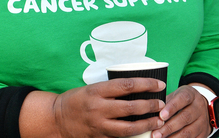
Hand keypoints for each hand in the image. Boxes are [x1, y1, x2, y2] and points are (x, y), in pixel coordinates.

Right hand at [20, 78, 165, 137]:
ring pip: (128, 127)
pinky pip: (120, 137)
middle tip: (162, 104)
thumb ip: (113, 89)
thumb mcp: (93, 88)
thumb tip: (139, 87)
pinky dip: (134, 135)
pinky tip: (144, 132)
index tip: (160, 85)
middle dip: (151, 106)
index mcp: (97, 91)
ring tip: (158, 121)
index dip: (147, 84)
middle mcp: (98, 108)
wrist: (56, 119)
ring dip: (147, 124)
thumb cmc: (77, 100)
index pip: (128, 85)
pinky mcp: (99, 137)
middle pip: (131, 107)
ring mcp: (98, 125)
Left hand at [152, 85, 211, 137]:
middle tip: (155, 134)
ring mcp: (202, 121)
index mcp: (191, 95)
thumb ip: (165, 103)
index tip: (161, 115)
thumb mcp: (176, 96)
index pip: (183, 99)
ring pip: (188, 131)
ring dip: (173, 137)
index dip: (172, 107)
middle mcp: (199, 107)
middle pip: (185, 117)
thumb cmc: (182, 102)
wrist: (200, 107)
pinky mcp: (203, 133)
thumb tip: (151, 112)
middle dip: (169, 127)